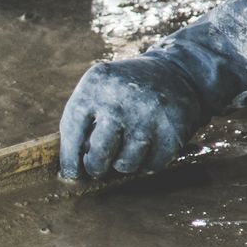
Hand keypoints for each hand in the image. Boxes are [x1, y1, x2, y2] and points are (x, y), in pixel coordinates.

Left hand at [59, 0, 246, 179]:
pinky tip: (147, 145)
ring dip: (123, 164)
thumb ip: (79, 121)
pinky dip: (146, 163)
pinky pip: (150, 166)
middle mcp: (121, 100)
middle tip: (99, 165)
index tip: (72, 174)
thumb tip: (69, 168)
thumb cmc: (126, 89)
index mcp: (96, 86)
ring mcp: (149, 116)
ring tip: (127, 147)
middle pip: (98, 157)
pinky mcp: (172, 132)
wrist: (177, 72)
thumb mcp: (99, 89)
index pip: (72, 133)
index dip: (70, 160)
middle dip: (96, 167)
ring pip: (125, 166)